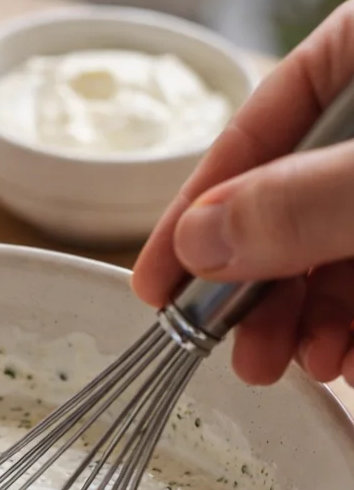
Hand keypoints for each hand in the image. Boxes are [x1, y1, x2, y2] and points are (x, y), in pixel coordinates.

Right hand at [133, 0, 353, 387]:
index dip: (199, 210)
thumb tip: (199, 241)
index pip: (259, 124)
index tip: (154, 283)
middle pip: (294, 196)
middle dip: (258, 282)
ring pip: (337, 245)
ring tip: (298, 364)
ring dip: (306, 315)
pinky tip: (345, 359)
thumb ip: (302, 201)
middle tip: (227, 346)